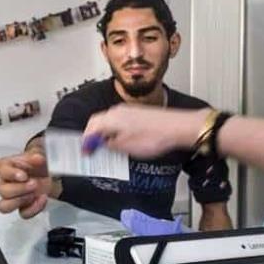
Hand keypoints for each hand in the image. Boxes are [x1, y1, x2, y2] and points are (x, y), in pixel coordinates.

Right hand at [0, 151, 51, 217]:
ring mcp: (12, 198)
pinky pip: (23, 214)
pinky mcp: (22, 207)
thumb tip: (37, 158)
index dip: (11, 174)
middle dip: (20, 188)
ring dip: (20, 201)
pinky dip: (33, 208)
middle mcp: (5, 183)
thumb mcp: (37, 155)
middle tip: (33, 183)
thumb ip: (35, 156)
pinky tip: (41, 199)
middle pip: (3, 191)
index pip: (1, 170)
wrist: (47, 175)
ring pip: (5, 206)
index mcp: (6, 168)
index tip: (23, 175)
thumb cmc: (36, 165)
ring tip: (33, 194)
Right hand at [83, 105, 205, 158]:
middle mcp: (117, 111)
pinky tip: (121, 141)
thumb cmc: (155, 136)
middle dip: (93, 136)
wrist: (178, 127)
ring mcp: (128, 111)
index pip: (90, 128)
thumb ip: (109, 146)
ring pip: (109, 122)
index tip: (85, 152)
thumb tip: (99, 145)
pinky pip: (119, 122)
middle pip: (98, 122)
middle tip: (92, 150)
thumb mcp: (126, 147)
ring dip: (104, 134)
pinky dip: (115, 131)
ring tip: (106, 148)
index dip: (85, 141)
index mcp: (111, 118)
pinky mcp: (138, 113)